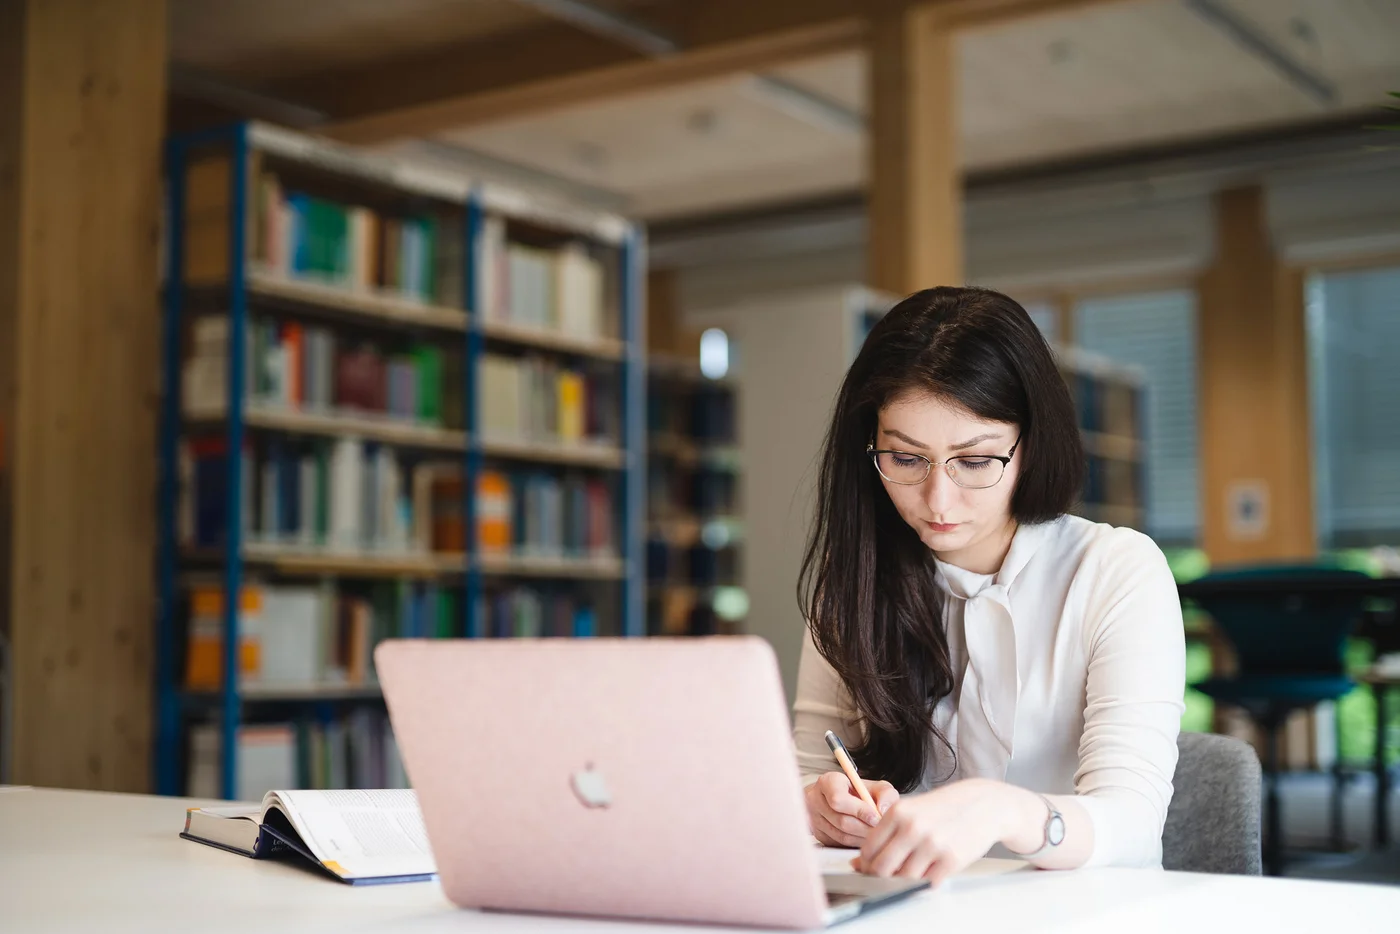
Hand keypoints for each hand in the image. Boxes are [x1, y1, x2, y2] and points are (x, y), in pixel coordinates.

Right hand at [805, 771, 899, 846]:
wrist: (841, 799)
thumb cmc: (859, 792)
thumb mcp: (875, 786)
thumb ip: (885, 794)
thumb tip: (882, 810)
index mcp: (828, 782)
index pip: (838, 799)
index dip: (859, 811)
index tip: (876, 817)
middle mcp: (816, 799)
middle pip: (841, 820)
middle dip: (865, 828)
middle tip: (880, 830)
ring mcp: (814, 819)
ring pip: (841, 836)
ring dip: (861, 838)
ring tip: (875, 834)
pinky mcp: (818, 834)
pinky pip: (838, 844)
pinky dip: (855, 844)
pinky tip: (864, 838)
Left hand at [856, 778, 1041, 886]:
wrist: (983, 804)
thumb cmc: (945, 807)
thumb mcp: (911, 810)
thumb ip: (887, 833)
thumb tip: (861, 862)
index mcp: (898, 813)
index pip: (869, 850)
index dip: (866, 864)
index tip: (870, 868)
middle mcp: (912, 828)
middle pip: (882, 868)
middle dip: (881, 877)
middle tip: (887, 876)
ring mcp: (932, 845)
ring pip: (904, 878)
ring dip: (905, 880)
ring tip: (914, 869)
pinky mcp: (951, 860)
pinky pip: (928, 883)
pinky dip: (925, 882)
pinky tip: (930, 870)